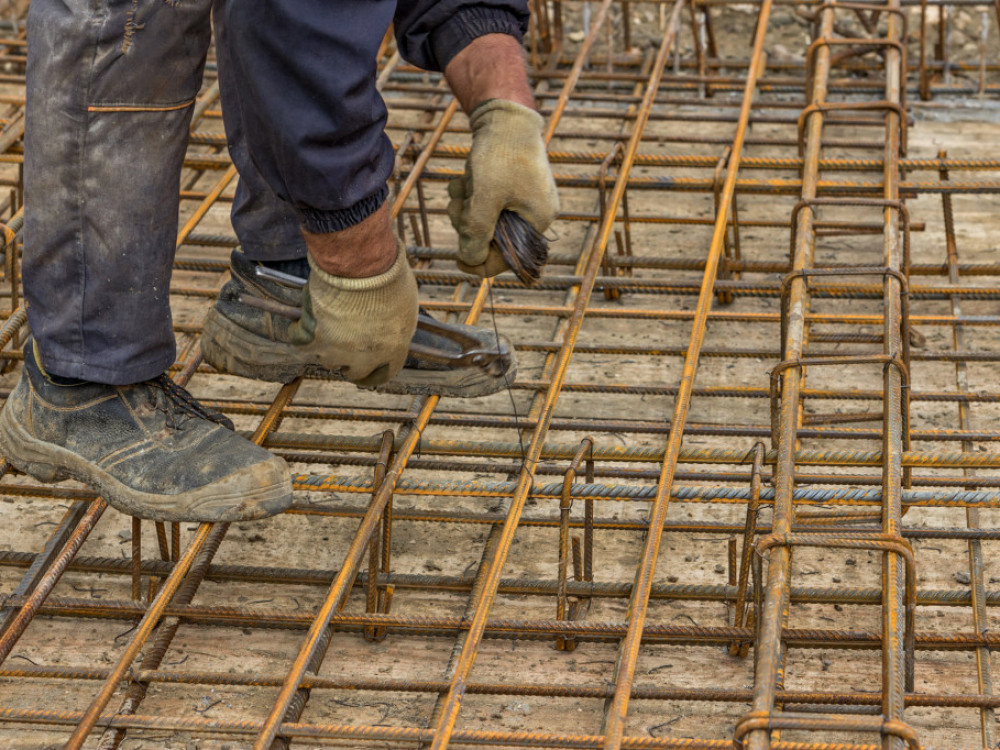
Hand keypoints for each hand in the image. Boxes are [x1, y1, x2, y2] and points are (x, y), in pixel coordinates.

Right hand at [289, 241, 417, 385]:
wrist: (362, 268)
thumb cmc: (389, 280)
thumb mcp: (405, 306)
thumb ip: (396, 325)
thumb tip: (389, 327)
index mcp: (392, 351)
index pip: (382, 375)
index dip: (373, 371)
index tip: (368, 367)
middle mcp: (364, 358)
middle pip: (353, 371)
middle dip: (350, 360)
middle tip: (345, 340)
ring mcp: (336, 351)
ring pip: (327, 357)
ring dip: (327, 345)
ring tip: (326, 323)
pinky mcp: (313, 338)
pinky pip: (300, 339)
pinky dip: (299, 329)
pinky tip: (304, 317)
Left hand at [447, 99, 557, 276]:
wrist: (505, 113)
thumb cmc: (500, 155)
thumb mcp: (485, 198)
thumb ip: (477, 233)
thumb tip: (470, 262)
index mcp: (537, 221)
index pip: (508, 258)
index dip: (480, 261)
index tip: (457, 260)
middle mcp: (534, 213)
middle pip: (492, 238)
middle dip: (469, 222)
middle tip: (459, 204)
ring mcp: (522, 199)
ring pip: (483, 218)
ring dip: (465, 205)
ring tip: (463, 185)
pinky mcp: (509, 185)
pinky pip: (485, 201)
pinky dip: (470, 192)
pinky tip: (466, 177)